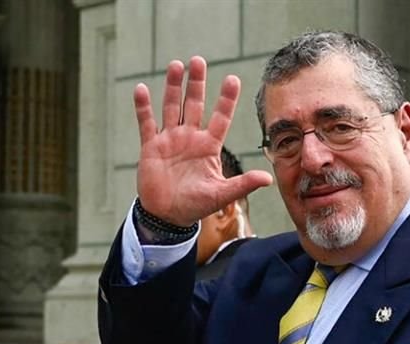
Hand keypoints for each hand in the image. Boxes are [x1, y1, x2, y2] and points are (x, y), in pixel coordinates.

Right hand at [133, 56, 272, 225]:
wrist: (168, 216)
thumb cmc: (196, 205)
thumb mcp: (221, 194)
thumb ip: (243, 184)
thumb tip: (268, 179)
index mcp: (209, 147)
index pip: (220, 117)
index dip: (226, 99)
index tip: (233, 78)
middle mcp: (190, 138)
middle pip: (194, 105)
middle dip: (196, 83)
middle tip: (198, 60)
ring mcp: (170, 140)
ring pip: (172, 107)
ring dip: (173, 87)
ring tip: (176, 65)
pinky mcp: (151, 147)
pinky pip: (147, 123)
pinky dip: (143, 107)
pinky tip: (141, 89)